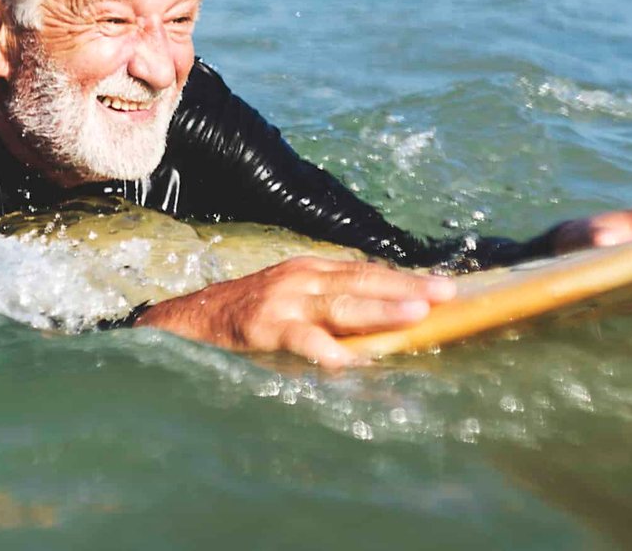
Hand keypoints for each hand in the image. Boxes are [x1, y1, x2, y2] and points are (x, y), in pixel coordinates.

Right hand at [130, 256, 456, 368]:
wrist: (185, 321)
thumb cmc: (244, 320)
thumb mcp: (290, 304)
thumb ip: (329, 312)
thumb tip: (382, 330)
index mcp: (310, 272)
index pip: (366, 271)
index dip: (404, 278)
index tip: (445, 286)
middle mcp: (300, 279)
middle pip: (362, 280)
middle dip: (405, 287)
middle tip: (446, 292)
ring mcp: (282, 302)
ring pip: (340, 303)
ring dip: (380, 307)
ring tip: (415, 313)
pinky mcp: (262, 329)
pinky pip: (302, 341)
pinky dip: (328, 350)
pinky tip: (352, 361)